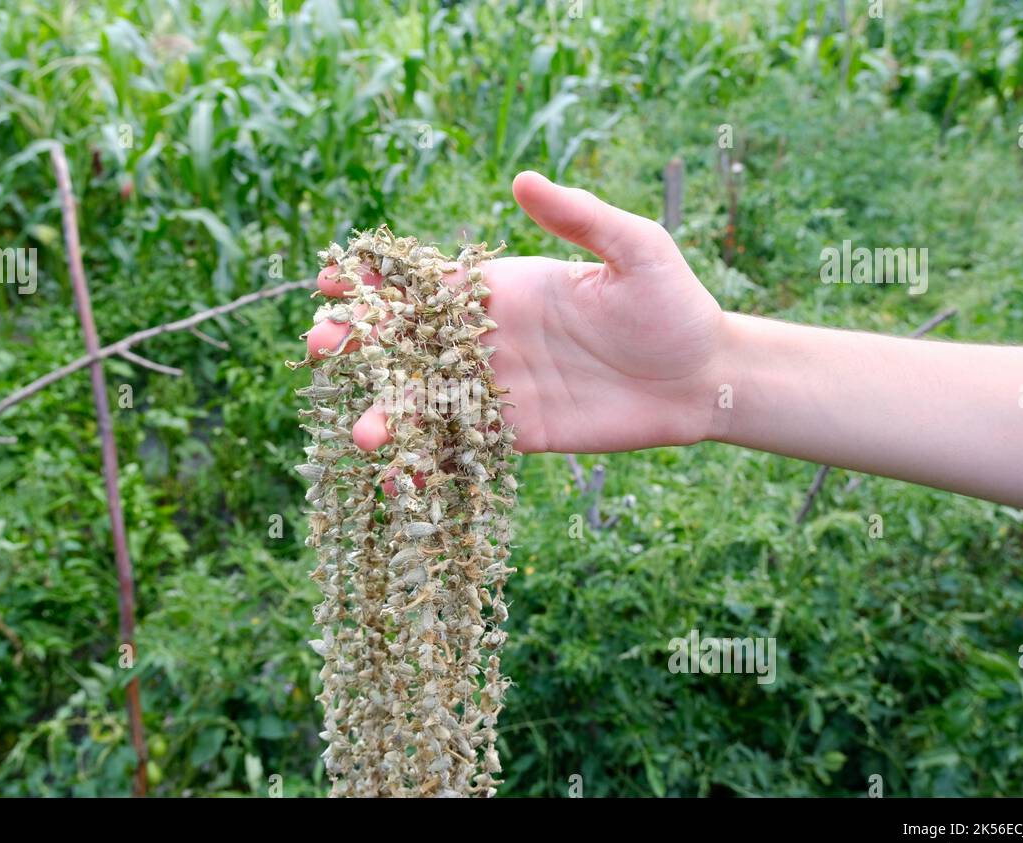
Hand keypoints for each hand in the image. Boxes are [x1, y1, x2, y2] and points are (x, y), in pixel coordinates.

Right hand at [303, 170, 726, 453]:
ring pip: (424, 399)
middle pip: (407, 341)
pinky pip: (458, 448)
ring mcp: (496, 388)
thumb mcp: (635, 251)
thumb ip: (579, 218)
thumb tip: (522, 179)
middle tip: (318, 349)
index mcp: (502, 288)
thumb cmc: (674, 304)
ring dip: (385, 413)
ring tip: (362, 434)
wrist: (704, 378)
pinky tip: (396, 482)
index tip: (331, 280)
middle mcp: (487, 337)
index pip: (424, 281)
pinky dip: (424, 464)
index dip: (375, 280)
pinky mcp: (514, 434)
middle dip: (359, 344)